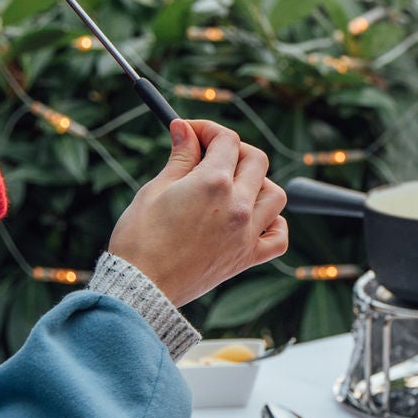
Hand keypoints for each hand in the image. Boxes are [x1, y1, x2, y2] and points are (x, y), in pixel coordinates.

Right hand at [107, 119, 287, 306]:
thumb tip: (185, 129)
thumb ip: (180, 157)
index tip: (190, 132)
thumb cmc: (139, 239)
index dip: (207, 129)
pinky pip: (278, 237)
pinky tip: (256, 219)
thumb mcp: (155, 189)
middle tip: (208, 153)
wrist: (140, 288)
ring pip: (274, 195)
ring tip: (233, 186)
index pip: (226, 140)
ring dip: (259, 183)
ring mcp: (246, 233)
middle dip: (233, 149)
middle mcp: (238, 205)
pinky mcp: (246, 258)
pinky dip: (274, 224)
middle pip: (255, 160)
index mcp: (213, 183)